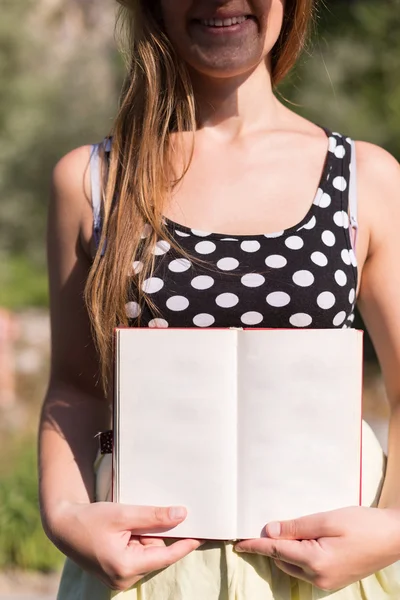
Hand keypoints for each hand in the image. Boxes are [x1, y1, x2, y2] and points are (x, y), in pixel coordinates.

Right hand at [50, 501, 200, 590]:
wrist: (63, 526)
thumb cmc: (90, 519)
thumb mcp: (123, 514)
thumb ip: (153, 516)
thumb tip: (181, 514)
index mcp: (126, 567)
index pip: (166, 556)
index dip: (186, 544)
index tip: (204, 535)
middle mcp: (124, 578)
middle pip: (157, 553)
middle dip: (159, 533)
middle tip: (156, 515)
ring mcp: (120, 578)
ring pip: (148, 553)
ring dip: (147, 536)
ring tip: (129, 522)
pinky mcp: (118, 572)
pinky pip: (139, 555)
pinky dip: (139, 540)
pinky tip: (128, 529)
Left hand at [235, 507, 399, 590]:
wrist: (393, 537)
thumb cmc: (362, 524)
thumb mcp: (326, 519)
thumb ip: (296, 527)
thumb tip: (270, 532)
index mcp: (316, 562)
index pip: (276, 552)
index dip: (256, 546)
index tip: (238, 543)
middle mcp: (319, 578)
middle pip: (283, 561)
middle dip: (273, 546)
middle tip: (268, 527)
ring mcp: (327, 582)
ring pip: (294, 566)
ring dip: (286, 552)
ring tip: (288, 532)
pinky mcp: (334, 580)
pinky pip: (306, 569)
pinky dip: (298, 556)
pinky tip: (302, 541)